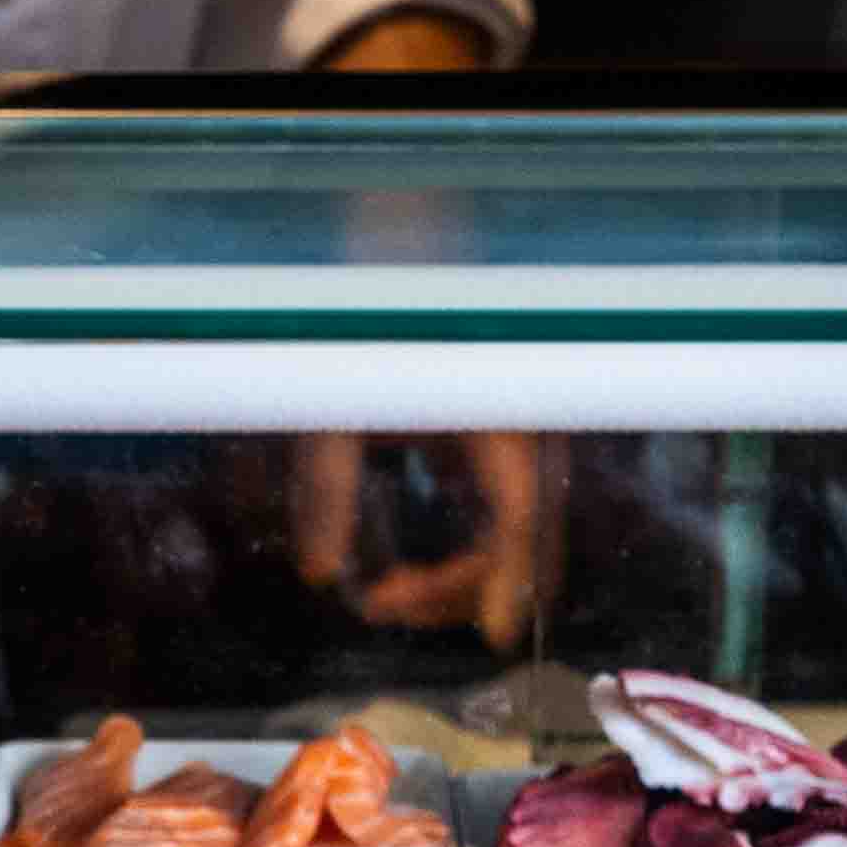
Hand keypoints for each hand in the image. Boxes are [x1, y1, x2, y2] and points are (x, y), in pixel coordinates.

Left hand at [289, 13, 540, 649]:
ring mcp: (512, 425)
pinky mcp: (492, 429)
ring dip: (455, 575)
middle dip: (462, 591)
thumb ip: (324, 479)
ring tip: (380, 595)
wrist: (389, 208)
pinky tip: (399, 569)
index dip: (501, 578)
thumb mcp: (328, 386)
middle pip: (525, 537)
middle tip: (380, 608)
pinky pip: (492, 508)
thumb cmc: (362, 293)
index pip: (520, 513)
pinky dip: (457, 549)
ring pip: (512, 529)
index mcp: (498, 403)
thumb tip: (322, 572)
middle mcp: (522, 418)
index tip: (486, 638)